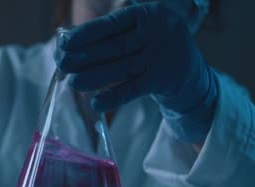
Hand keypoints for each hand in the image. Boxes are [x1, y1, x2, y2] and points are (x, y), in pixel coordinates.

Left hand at [55, 2, 218, 142]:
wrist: (191, 76)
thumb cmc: (153, 50)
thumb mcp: (140, 33)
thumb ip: (113, 34)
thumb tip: (69, 42)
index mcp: (148, 14)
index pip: (112, 23)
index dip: (87, 33)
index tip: (65, 43)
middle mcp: (157, 32)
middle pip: (114, 46)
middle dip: (85, 57)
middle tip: (62, 65)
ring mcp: (161, 56)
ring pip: (121, 68)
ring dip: (94, 77)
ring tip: (73, 83)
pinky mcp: (163, 80)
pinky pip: (133, 90)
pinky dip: (113, 97)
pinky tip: (96, 103)